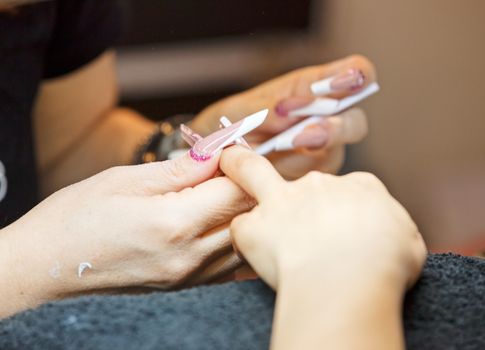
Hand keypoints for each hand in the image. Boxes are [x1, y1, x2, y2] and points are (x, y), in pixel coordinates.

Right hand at [0, 152, 252, 316]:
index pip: (235, 190)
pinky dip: (232, 240)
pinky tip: (217, 222)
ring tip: (223, 192)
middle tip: (231, 167)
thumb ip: (181, 169)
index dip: (241, 165)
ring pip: (243, 243)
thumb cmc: (77, 217)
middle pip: (247, 216)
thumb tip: (217, 153)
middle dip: (247, 186)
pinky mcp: (183, 286)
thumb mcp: (127, 179)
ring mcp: (188, 277)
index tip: (231, 151)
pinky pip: (227, 265)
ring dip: (242, 214)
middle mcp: (188, 256)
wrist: (47, 264)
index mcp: (173, 224)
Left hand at [192, 55, 375, 178]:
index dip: (358, 75)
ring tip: (284, 146)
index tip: (345, 82)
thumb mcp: (242, 110)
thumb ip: (266, 107)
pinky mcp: (310, 179)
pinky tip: (273, 170)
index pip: (356, 73)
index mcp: (313, 88)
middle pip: (356, 122)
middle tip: (308, 131)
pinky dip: (294, 174)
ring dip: (310, 152)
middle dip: (337, 126)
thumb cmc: (232, 125)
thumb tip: (287, 111)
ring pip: (336, 154)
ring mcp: (322, 152)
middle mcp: (326, 119)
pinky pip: (314, 180)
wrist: (215, 159)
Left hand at [220, 146, 426, 291]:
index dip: (346, 210)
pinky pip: (241, 227)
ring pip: (250, 170)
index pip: (348, 190)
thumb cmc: (386, 262)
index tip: (347, 233)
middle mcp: (319, 184)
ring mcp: (284, 200)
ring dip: (237, 166)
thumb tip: (384, 237)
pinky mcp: (256, 226)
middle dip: (301, 197)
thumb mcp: (408, 241)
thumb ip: (391, 230)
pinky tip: (249, 253)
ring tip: (228, 163)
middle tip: (302, 223)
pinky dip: (244, 239)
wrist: (350, 276)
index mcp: (360, 186)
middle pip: (305, 184)